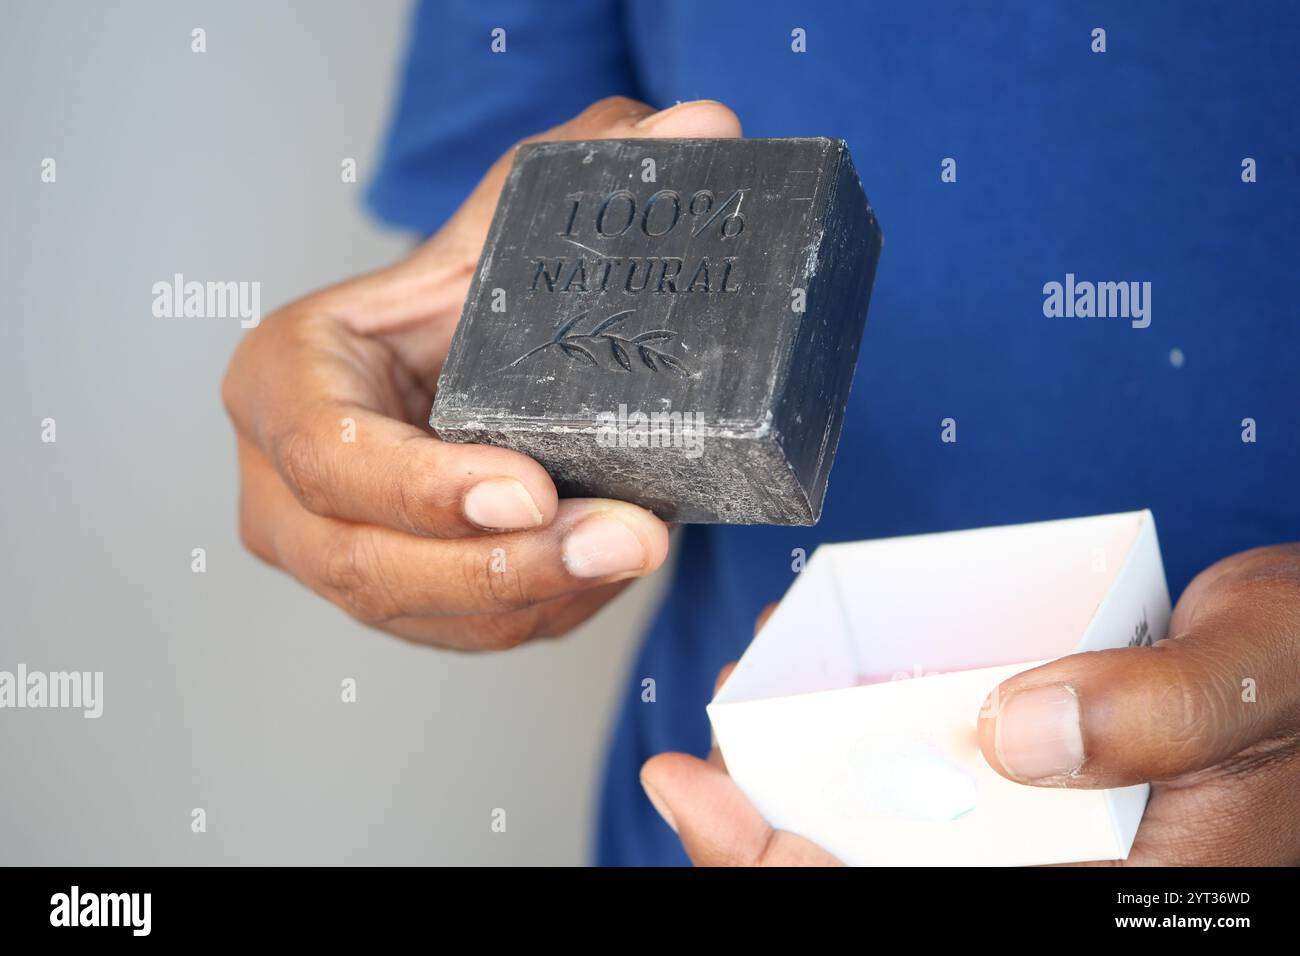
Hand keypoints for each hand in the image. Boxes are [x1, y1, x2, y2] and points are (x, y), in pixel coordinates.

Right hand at [222, 97, 740, 648]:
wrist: (447, 357)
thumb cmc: (455, 293)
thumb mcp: (502, 226)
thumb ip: (583, 173)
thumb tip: (705, 125)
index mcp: (282, 382)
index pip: (332, 458)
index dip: (426, 487)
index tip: (527, 484)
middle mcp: (284, 485)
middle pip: (374, 563)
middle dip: (507, 563)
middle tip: (626, 537)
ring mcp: (334, 554)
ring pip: (427, 614)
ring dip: (538, 595)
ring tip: (636, 552)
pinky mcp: (392, 598)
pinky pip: (464, 634)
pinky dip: (539, 610)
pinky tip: (604, 574)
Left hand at [641, 544, 1299, 864]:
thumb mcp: (1259, 673)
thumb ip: (1161, 709)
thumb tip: (1015, 733)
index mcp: (1125, 885)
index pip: (950, 903)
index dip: (827, 880)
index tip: (736, 829)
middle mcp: (1067, 862)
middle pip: (894, 876)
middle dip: (779, 844)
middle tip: (691, 782)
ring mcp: (1040, 814)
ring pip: (895, 830)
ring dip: (801, 793)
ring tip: (726, 738)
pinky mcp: (1025, 758)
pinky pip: (922, 766)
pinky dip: (855, 738)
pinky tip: (805, 694)